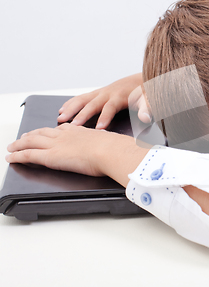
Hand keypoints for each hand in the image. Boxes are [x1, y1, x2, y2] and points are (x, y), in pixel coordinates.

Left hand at [6, 123, 147, 185]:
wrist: (113, 151)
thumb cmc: (117, 149)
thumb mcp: (114, 143)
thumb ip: (111, 146)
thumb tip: (119, 152)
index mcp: (82, 131)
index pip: (64, 128)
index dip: (54, 129)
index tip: (50, 130)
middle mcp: (67, 134)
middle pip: (44, 132)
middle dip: (33, 134)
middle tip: (24, 137)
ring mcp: (58, 144)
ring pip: (32, 141)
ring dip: (20, 143)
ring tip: (12, 146)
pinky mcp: (51, 156)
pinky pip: (29, 154)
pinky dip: (17, 155)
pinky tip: (10, 157)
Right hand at [57, 73, 150, 129]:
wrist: (142, 78)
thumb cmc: (145, 92)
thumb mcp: (149, 100)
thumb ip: (147, 109)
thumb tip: (146, 117)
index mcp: (120, 96)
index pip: (110, 108)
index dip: (104, 118)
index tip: (99, 129)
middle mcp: (108, 93)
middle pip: (92, 104)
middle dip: (81, 115)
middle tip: (72, 126)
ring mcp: (101, 92)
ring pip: (83, 99)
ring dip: (71, 108)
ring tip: (60, 118)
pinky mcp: (98, 92)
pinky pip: (82, 97)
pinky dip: (70, 103)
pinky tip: (62, 110)